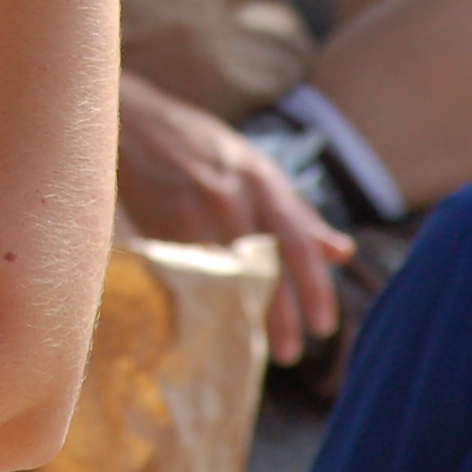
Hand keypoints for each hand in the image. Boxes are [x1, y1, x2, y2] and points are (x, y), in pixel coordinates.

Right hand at [115, 71, 353, 366]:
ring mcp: (193, 210)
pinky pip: (190, 274)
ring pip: (229, 277)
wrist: (128, 119)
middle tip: (290, 352)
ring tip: (251, 347)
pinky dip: (203, 302)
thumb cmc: (196, 144)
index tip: (323, 327)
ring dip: (242, 315)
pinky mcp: (159, 225)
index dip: (314, 288)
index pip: (299, 242)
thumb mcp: (252, 167)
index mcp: (261, 179)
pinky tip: (208, 324)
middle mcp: (232, 194)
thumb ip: (296, 211)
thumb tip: (342, 252)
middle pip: (266, 268)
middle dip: (281, 316)